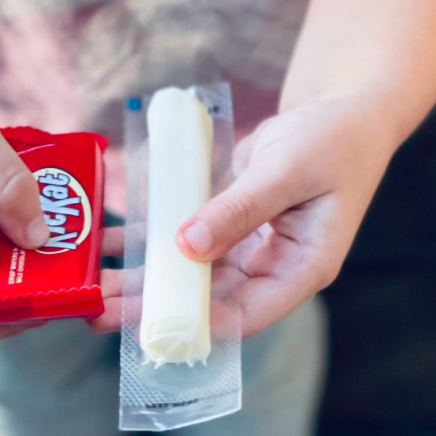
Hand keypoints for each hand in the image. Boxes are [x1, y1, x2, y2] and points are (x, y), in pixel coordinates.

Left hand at [93, 98, 395, 337]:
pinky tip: (112, 243)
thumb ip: (239, 209)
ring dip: (143, 280)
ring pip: (190, 276)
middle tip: (98, 312)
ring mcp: (248, 248)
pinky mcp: (228, 224)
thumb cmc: (333, 140)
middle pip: (209, 301)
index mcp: (303, 268)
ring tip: (92, 288)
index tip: (150, 324)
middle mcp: (272, 267)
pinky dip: (149, 241)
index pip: (249, 314)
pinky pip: (184, 239)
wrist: (343, 111)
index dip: (200, 323)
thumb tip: (187, 247)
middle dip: (155, 308)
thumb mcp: (287, 171)